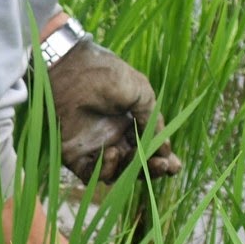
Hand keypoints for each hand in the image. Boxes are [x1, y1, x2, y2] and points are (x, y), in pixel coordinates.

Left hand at [44, 40, 181, 184]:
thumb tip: (165, 148)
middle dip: (152, 169)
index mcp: (130, 122)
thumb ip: (152, 121)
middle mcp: (113, 137)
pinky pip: (92, 174)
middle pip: (136, 165)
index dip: (163, 159)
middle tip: (161, 165)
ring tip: (131, 153)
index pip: (149, 147)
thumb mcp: (140, 92)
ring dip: (129, 169)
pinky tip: (111, 153)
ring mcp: (95, 147)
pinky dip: (104, 170)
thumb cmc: (106, 75)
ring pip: (117, 172)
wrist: (71, 69)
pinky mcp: (74, 155)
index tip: (174, 166)